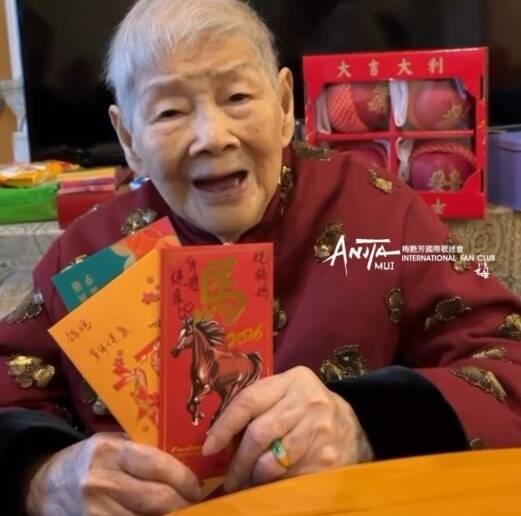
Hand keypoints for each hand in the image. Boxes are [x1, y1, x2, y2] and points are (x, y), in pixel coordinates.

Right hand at [26, 432, 202, 515]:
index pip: (157, 465)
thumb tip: (183, 463)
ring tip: (181, 513)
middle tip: (195, 504)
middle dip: (182, 504)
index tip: (197, 487)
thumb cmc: (88, 459)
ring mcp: (94, 512)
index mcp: (110, 452)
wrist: (45, 484)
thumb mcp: (112, 443)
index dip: (184, 479)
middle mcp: (101, 482)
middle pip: (156, 499)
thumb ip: (142, 451)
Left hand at [201, 366, 372, 491]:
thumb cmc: (308, 409)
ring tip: (249, 482)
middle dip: (238, 461)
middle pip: (259, 434)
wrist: (353, 428)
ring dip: (254, 478)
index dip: (225, 425)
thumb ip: (260, 403)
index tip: (209, 446)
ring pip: (272, 463)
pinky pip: (290, 479)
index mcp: (292, 381)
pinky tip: (272, 486)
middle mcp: (307, 403)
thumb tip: (218, 434)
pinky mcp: (327, 460)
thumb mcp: (287, 394)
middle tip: (229, 477)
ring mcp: (319, 432)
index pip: (249, 401)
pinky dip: (275, 487)